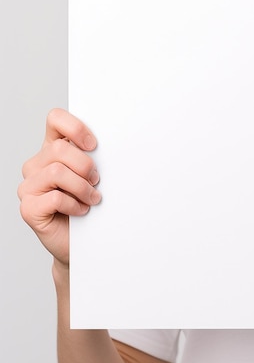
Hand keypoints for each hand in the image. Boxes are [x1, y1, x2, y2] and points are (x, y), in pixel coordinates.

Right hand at [18, 109, 101, 269]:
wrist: (82, 243)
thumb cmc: (89, 206)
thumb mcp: (94, 177)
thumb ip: (94, 158)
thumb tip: (114, 146)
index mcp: (52, 150)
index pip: (55, 119)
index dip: (75, 128)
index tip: (94, 145)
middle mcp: (37, 166)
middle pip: (58, 149)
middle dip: (85, 165)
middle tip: (97, 180)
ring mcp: (29, 187)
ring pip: (57, 173)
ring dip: (82, 187)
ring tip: (92, 198)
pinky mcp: (29, 208)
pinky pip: (55, 198)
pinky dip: (75, 205)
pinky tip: (82, 211)